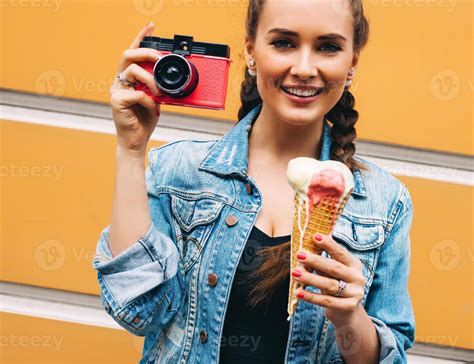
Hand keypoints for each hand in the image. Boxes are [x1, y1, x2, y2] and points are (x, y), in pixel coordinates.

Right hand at [109, 22, 164, 154]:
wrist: (136, 141)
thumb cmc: (144, 121)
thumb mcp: (155, 100)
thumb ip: (157, 87)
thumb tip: (168, 77)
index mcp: (127, 79)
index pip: (132, 54)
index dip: (141, 39)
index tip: (151, 27)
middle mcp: (119, 82)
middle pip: (128, 55)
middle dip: (146, 52)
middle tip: (159, 57)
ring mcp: (116, 90)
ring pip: (133, 71)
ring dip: (151, 80)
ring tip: (160, 93)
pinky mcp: (117, 101)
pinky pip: (138, 93)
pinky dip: (150, 100)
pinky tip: (153, 109)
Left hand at [292, 233, 365, 326]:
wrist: (347, 312)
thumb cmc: (336, 284)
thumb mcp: (332, 272)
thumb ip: (324, 261)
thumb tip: (306, 246)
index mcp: (354, 264)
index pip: (341, 253)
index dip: (328, 244)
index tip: (314, 236)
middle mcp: (357, 278)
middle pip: (334, 268)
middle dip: (315, 261)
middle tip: (299, 254)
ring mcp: (355, 293)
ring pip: (330, 285)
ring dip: (310, 278)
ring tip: (294, 273)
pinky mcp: (349, 307)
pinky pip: (327, 301)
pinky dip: (311, 297)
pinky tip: (298, 292)